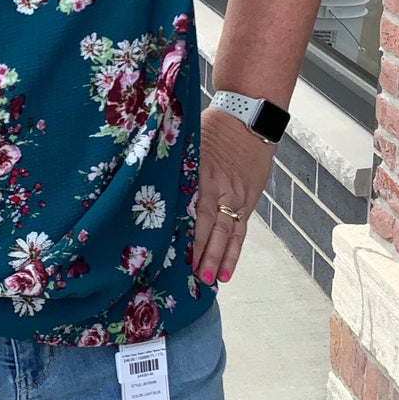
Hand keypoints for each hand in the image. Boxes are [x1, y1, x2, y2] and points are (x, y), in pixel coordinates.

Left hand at [192, 109, 275, 285]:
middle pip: (213, 227)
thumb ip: (176, 166)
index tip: (178, 256)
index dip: (190, 236)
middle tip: (195, 279)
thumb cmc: (213, 126)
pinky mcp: (248, 200)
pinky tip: (227, 269)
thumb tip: (150, 183)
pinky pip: (241, 230)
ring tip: (212, 281)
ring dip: (220, 258)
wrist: (249, 118)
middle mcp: (222, 188)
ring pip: (229, 233)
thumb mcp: (189, 142)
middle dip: (204, 254)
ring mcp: (238, 196)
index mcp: (204, 174)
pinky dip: (234, 251)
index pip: (196, 211)